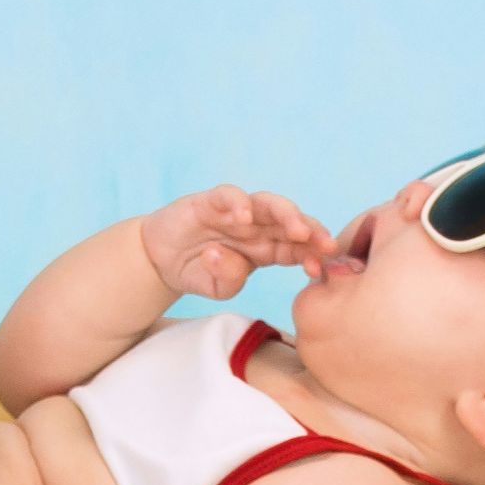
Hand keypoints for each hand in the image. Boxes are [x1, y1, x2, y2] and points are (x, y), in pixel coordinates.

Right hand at [141, 185, 340, 298]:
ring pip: (269, 204)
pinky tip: (243, 218)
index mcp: (267, 248)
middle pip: (292, 223)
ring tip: (298, 230)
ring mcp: (237, 212)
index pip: (297, 248)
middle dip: (312, 232)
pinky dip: (238, 203)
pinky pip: (229, 195)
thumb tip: (232, 259)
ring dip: (288, 214)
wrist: (159, 260)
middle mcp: (258, 226)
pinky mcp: (211, 201)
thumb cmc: (196, 272)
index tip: (320, 269)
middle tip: (325, 245)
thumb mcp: (217, 288)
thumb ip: (229, 280)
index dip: (312, 255)